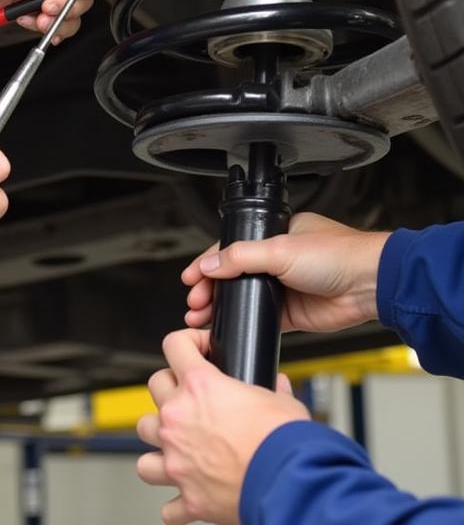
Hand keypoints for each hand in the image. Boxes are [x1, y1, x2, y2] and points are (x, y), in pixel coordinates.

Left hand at [136, 329, 309, 524]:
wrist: (289, 487)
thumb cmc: (285, 444)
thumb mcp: (282, 402)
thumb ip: (272, 390)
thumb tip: (277, 385)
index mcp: (201, 386)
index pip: (175, 345)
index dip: (187, 341)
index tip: (196, 348)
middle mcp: (179, 417)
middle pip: (154, 386)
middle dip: (171, 387)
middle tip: (190, 396)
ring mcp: (176, 456)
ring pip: (144, 434)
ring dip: (159, 437)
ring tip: (177, 442)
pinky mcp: (186, 495)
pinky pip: (167, 502)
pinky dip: (175, 501)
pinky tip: (188, 494)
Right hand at [183, 212, 390, 333]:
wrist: (370, 285)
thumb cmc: (339, 255)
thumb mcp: (279, 249)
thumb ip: (239, 257)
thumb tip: (208, 264)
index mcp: (273, 234)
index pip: (230, 247)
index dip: (207, 262)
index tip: (191, 277)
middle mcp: (277, 259)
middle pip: (233, 274)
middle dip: (210, 288)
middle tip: (195, 302)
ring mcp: (285, 286)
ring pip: (244, 297)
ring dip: (223, 307)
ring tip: (202, 318)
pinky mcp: (293, 313)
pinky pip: (262, 317)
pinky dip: (245, 322)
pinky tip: (230, 326)